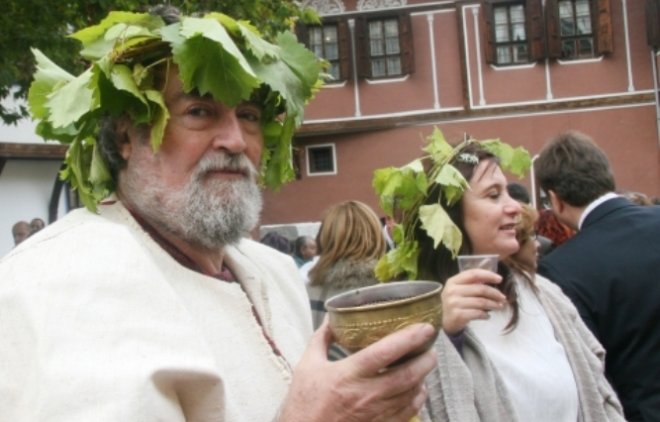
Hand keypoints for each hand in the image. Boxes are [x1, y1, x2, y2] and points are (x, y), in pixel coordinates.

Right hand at [277, 321, 437, 421]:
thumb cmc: (305, 401)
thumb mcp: (308, 366)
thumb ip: (322, 339)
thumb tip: (332, 318)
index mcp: (348, 374)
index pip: (385, 353)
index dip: (409, 338)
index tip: (425, 327)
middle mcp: (366, 394)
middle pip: (407, 375)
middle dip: (425, 360)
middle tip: (432, 347)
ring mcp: (375, 413)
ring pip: (411, 394)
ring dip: (423, 378)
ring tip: (427, 363)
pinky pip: (407, 413)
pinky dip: (417, 399)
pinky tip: (418, 389)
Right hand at [441, 269, 505, 335]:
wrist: (447, 321)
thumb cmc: (457, 302)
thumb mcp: (460, 290)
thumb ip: (473, 283)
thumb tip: (493, 279)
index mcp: (453, 281)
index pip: (473, 274)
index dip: (488, 275)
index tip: (500, 279)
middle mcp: (452, 291)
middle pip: (480, 289)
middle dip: (495, 293)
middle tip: (503, 298)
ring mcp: (453, 303)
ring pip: (481, 302)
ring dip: (493, 305)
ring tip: (499, 307)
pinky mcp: (457, 315)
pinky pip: (477, 313)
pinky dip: (485, 315)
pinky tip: (488, 316)